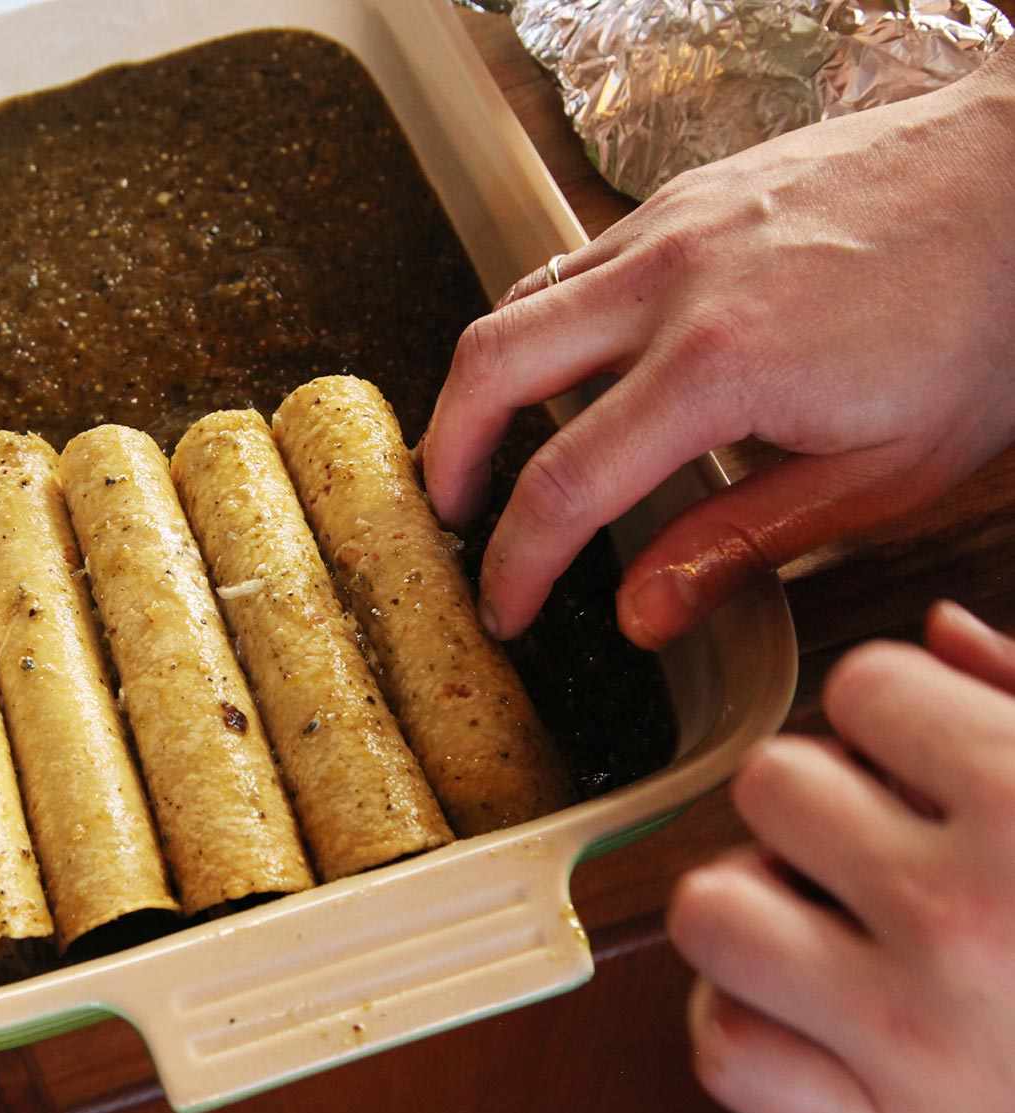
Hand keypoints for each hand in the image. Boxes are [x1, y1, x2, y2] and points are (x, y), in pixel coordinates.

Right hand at [422, 45, 1014, 647]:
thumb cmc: (981, 326)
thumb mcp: (880, 471)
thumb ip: (741, 541)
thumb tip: (639, 612)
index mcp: (720, 368)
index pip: (567, 483)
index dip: (518, 561)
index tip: (505, 608)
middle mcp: (669, 285)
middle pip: (492, 367)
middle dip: (450, 456)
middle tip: (453, 517)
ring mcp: (665, 229)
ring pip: (515, 303)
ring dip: (483, 387)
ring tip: (492, 449)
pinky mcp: (677, 200)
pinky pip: (568, 263)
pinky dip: (539, 325)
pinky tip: (568, 369)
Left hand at [668, 602, 1014, 1112]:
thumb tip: (936, 630)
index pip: (864, 685)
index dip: (895, 712)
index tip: (934, 757)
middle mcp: (963, 917)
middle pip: (770, 782)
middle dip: (818, 801)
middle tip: (880, 843)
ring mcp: (914, 1034)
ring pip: (712, 910)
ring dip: (754, 907)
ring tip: (828, 925)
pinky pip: (728, 1047)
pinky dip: (750, 1025)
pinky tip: (812, 1015)